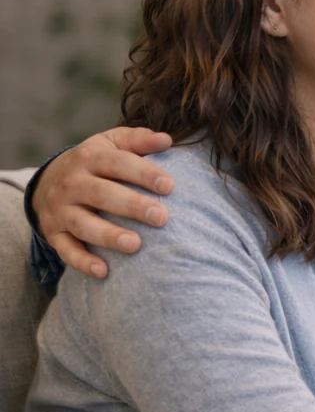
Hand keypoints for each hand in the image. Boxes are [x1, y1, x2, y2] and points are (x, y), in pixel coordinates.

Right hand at [33, 128, 174, 278]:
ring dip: (108, 235)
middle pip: (101, 194)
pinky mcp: (54, 234)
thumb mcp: (111, 144)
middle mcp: (71, 183)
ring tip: (135, 245)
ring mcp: (61, 210)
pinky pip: (66, 250)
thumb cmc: (95, 162)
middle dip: (131, 206)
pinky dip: (82, 262)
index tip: (170, 186)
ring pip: (83, 224)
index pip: (117, 163)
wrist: (48, 181)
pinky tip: (103, 272)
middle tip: (161, 217)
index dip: (143, 173)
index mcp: (89, 158)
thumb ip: (138, 140)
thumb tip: (167, 140)